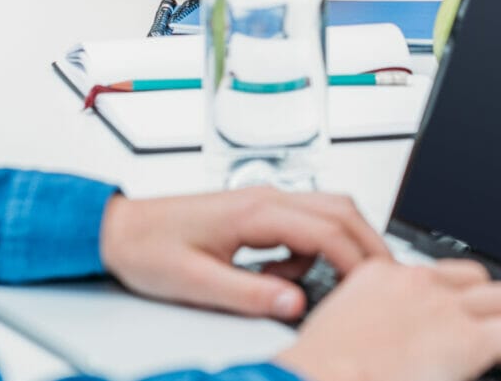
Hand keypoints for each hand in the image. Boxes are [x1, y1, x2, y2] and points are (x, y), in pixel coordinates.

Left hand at [98, 188, 387, 319]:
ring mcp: (263, 201)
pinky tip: (285, 275)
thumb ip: (249, 293)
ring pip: (327, 211)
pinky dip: (312, 248)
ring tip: (324, 284)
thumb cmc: (149, 250)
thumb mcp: (196, 283)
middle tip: (381, 279)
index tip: (375, 286)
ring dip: (340, 245)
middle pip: (341, 210)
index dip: (357, 260)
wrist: (119, 230)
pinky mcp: (257, 212)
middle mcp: (265, 198)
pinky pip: (304, 222)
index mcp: (255, 212)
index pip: (327, 230)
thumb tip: (294, 303)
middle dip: (367, 244)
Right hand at [276, 259, 500, 380]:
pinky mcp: (466, 340)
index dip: (450, 297)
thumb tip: (386, 341)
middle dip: (483, 305)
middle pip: (475, 277)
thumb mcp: (337, 330)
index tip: (450, 316)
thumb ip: (366, 321)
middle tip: (484, 332)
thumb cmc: (317, 374)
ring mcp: (443, 308)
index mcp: (379, 278)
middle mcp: (416, 284)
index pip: (433, 271)